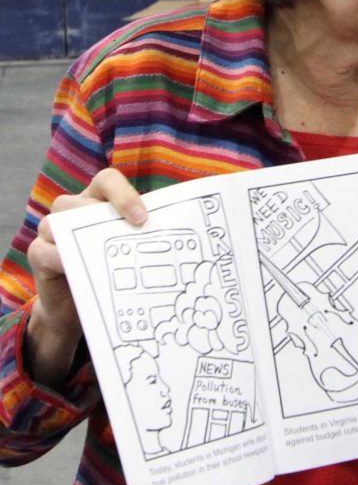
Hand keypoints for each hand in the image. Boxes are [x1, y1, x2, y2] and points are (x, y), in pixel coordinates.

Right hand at [25, 168, 145, 385]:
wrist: (82, 304)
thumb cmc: (113, 269)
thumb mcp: (132, 250)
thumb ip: (147, 237)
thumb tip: (192, 238)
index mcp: (98, 202)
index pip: (107, 180)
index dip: (123, 193)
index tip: (144, 218)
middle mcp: (72, 211)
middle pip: (78, 200)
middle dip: (103, 215)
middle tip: (129, 235)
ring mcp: (51, 231)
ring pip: (58, 220)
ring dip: (81, 235)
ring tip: (104, 254)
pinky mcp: (38, 254)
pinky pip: (44, 250)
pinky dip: (62, 257)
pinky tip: (78, 267)